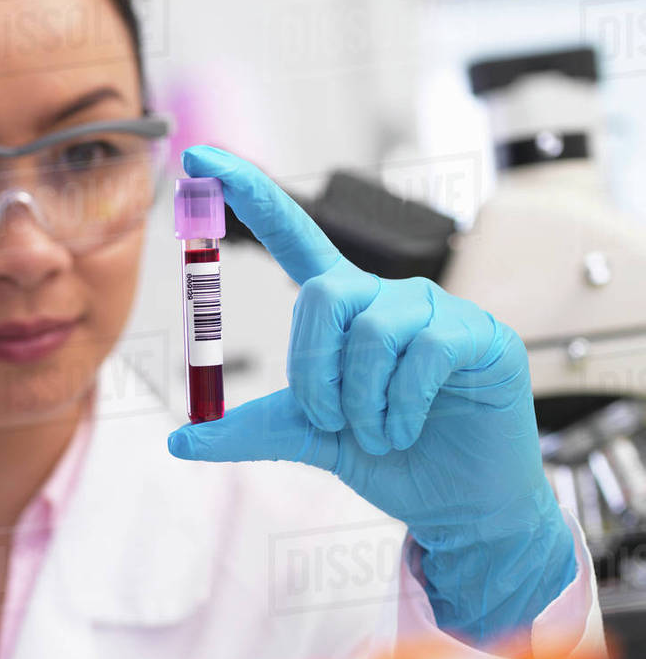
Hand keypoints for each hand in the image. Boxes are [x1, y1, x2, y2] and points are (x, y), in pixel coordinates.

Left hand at [167, 145, 575, 644]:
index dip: (251, 195)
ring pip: (372, 331)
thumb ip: (255, 430)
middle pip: (323, 295)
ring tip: (381, 434)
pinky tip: (409, 429)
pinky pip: (423, 353)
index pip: (295, 238)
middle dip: (313, 371)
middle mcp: (387, 298)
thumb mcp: (313, 440)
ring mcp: (436, 311)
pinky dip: (401, 407)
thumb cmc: (391, 458)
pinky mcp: (480, 335)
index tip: (199, 155)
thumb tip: (178, 442)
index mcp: (345, 310)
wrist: (461, 503)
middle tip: (331, 423)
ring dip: (362, 404)